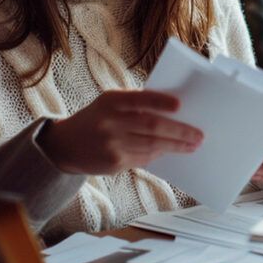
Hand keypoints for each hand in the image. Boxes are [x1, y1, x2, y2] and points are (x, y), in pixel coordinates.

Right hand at [37, 90, 202, 175]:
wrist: (64, 145)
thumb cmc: (97, 118)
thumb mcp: (109, 103)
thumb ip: (136, 103)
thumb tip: (175, 110)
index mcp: (111, 101)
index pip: (139, 99)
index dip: (160, 102)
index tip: (180, 105)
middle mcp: (110, 122)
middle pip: (151, 126)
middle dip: (179, 131)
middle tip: (198, 135)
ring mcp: (111, 144)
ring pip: (152, 145)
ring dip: (175, 146)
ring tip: (192, 145)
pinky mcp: (114, 163)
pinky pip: (144, 158)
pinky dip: (159, 154)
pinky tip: (171, 152)